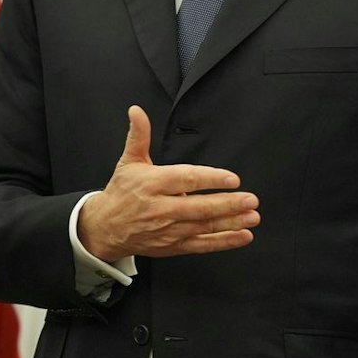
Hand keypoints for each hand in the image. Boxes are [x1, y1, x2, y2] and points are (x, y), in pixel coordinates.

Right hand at [77, 106, 257, 261]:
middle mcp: (161, 208)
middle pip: (198, 207)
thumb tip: (137, 112)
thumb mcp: (129, 162)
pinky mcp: (173, 245)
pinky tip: (243, 236)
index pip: (185, 179)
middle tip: (251, 199)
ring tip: (252, 216)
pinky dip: (224, 242)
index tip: (232, 179)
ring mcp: (168, 229)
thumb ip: (139, 136)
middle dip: (228, 204)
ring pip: (204, 226)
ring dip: (232, 222)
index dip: (211, 179)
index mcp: (152, 184)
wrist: (105, 228)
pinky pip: (202, 245)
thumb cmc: (122, 192)